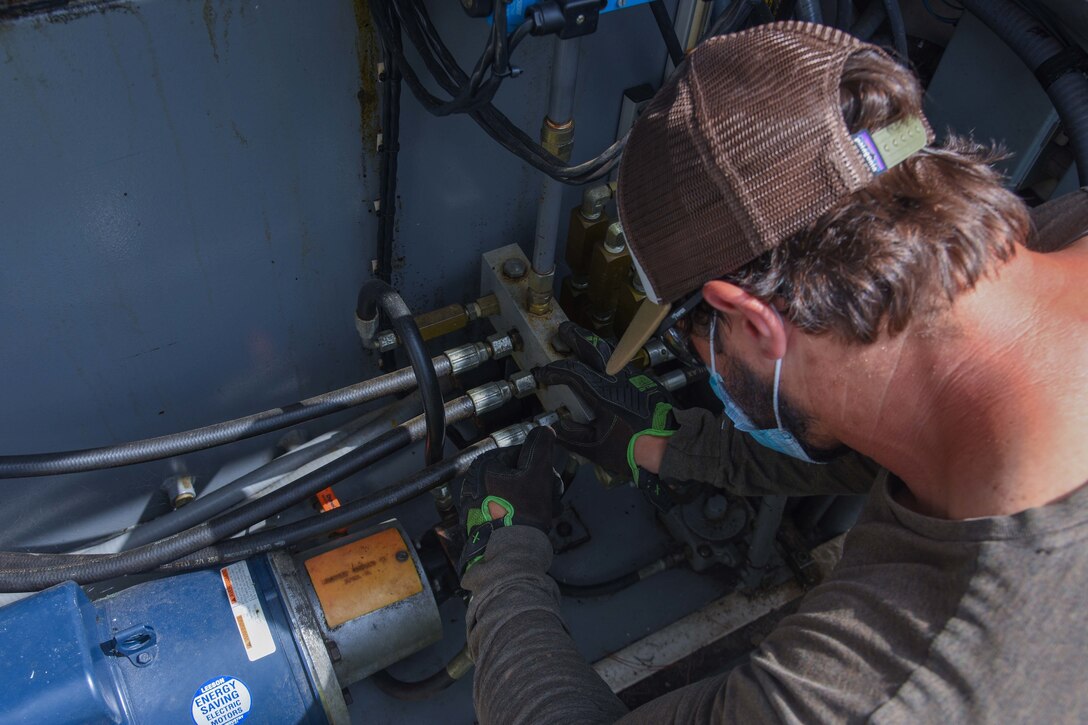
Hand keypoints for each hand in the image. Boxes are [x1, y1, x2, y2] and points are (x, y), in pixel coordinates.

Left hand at [456, 427, 560, 574]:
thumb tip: (544, 430)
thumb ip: (541, 446)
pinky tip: (531, 522)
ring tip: (545, 512)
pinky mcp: (478, 523)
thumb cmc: (522, 513)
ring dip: (532, 500)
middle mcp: (474, 482)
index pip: (520, 454)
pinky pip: (503, 509)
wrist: (511, 552)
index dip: (540, 466)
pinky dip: (518, 513)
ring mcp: (474, 504)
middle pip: (516, 474)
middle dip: (537, 485)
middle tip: (550, 497)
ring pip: (512, 493)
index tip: (549, 479)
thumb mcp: (538, 473)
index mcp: (484, 466)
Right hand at [535, 322, 676, 483]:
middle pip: (594, 347)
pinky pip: (623, 361)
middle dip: (575, 336)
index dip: (553, 370)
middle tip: (562, 330)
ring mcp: (633, 376)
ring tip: (582, 341)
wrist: (669, 445)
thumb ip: (571, 436)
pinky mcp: (645, 380)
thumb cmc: (631, 448)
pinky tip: (605, 363)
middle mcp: (618, 378)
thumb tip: (555, 428)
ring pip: (611, 351)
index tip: (542, 373)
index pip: (572, 372)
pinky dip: (609, 356)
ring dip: (593, 344)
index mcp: (602, 393)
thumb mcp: (595, 448)